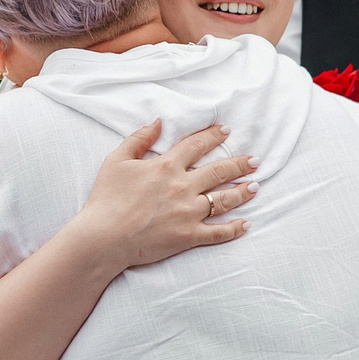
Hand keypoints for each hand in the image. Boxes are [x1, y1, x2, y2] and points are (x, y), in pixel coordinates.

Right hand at [69, 119, 256, 272]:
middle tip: (255, 160)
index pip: (196, 145)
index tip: (226, 131)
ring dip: (243, 192)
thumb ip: (138, 139)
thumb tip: (158, 122)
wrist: (103, 237)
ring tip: (255, 186)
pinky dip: (234, 229)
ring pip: (224, 200)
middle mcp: (183, 187)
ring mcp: (189, 213)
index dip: (213, 136)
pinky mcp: (189, 236)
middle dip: (239, 164)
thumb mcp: (116, 161)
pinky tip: (246, 224)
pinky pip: (218, 232)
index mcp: (166, 166)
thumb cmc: (106, 199)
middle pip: (219, 171)